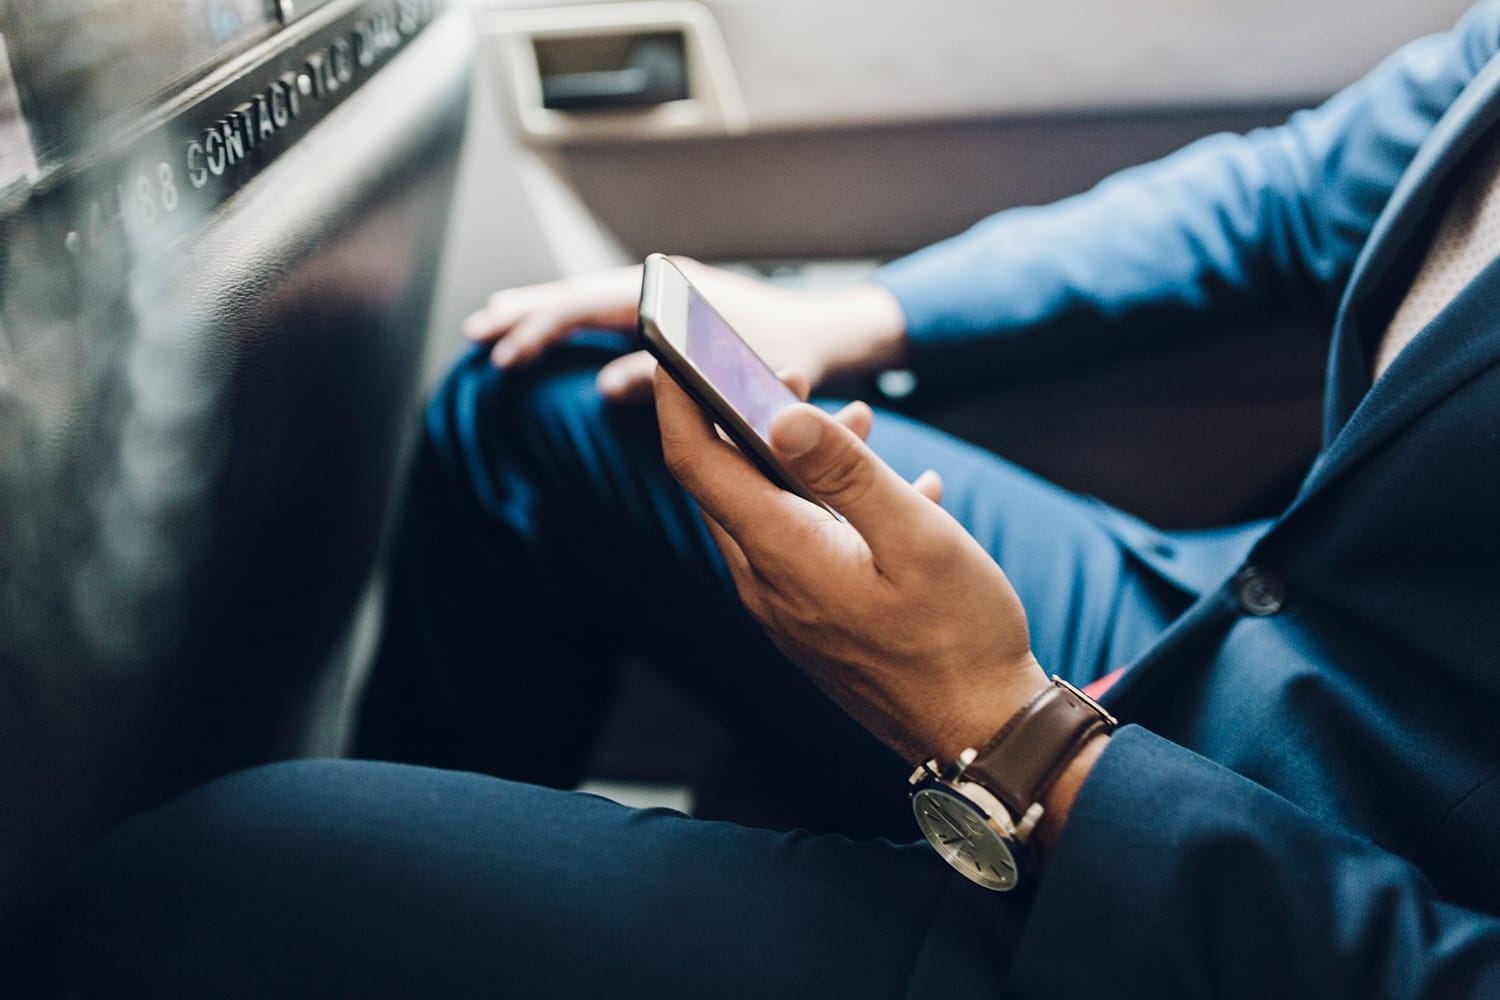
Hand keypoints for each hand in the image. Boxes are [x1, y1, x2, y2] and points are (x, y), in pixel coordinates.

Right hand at [462, 258, 907, 403]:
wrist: (834, 334)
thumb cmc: (800, 358)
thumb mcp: (742, 381)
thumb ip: (675, 385)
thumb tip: (605, 388)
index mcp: (678, 293)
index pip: (592, 304)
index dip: (543, 327)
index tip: (506, 354)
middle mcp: (669, 284)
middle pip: (581, 292)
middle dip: (527, 311)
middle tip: (476, 333)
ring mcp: (669, 293)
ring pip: (592, 297)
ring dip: (543, 312)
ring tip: (492, 327)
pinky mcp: (673, 309)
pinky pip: (610, 310)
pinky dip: (572, 319)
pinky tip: (545, 333)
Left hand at [652, 365, 1049, 765]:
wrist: (979, 736)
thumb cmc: (959, 638)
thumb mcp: (915, 538)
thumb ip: (846, 471)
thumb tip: (781, 411)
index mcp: (781, 554)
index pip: (696, 462)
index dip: (678, 397)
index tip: (673, 343)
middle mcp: (766, 583)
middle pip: (727, 483)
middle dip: (749, 418)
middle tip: (792, 375)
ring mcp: (786, 608)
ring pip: (767, 512)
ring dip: (799, 461)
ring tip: (857, 424)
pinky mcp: (810, 623)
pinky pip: (799, 546)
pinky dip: (827, 506)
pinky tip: (892, 493)